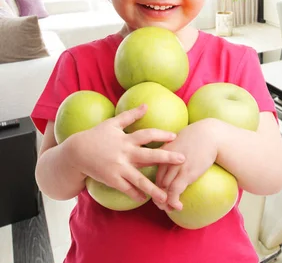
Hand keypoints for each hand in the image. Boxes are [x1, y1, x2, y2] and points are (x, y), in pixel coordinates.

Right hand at [66, 104, 185, 204]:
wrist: (75, 153)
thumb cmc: (95, 136)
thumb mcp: (112, 123)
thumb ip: (130, 115)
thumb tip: (146, 105)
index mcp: (126, 139)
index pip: (146, 135)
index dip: (160, 135)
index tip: (174, 136)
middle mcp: (124, 153)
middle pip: (148, 156)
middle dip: (166, 158)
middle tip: (183, 159)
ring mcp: (118, 168)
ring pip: (139, 179)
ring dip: (153, 188)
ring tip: (166, 196)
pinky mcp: (111, 179)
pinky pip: (126, 188)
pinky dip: (135, 194)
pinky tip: (145, 199)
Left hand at [154, 119, 219, 211]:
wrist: (212, 134)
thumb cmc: (200, 135)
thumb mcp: (181, 139)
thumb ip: (174, 148)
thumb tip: (175, 155)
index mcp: (164, 151)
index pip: (156, 173)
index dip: (157, 186)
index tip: (162, 193)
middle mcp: (166, 160)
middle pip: (158, 183)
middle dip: (159, 197)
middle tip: (164, 205)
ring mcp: (176, 167)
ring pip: (163, 189)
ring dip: (165, 203)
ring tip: (169, 209)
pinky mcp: (186, 173)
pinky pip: (174, 191)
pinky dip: (173, 201)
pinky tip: (179, 206)